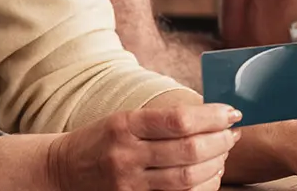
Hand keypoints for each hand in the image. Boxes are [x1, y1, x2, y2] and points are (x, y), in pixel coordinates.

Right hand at [48, 103, 242, 190]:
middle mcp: (127, 155)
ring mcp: (130, 184)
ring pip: (187, 179)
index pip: (179, 119)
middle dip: (221, 141)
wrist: (63, 170)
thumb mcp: (124, 119)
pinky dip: (202, 187)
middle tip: (233, 134)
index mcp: (125, 125)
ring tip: (223, 153)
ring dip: (216, 164)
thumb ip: (163, 119)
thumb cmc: (101, 139)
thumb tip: (210, 115)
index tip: (231, 113)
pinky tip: (210, 175)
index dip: (212, 116)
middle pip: (189, 150)